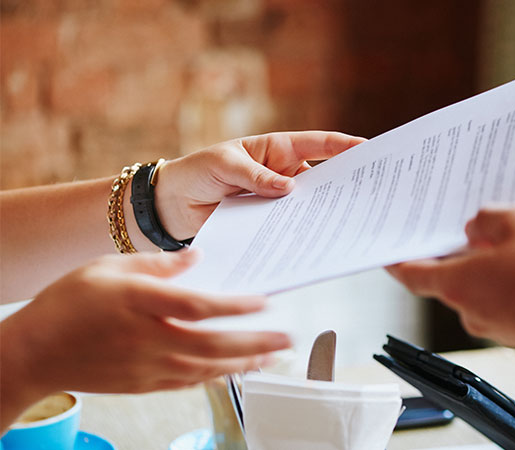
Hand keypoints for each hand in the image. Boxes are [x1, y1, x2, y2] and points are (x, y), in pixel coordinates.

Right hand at [0, 250, 289, 425]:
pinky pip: (189, 382)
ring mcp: (147, 367)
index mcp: (140, 303)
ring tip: (274, 357)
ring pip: (207, 368)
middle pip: (214, 344)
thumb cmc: (67, 304)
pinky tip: (235, 369)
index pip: (199, 307)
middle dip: (257, 343)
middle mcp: (149, 339)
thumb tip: (197, 258)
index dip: (236, 306)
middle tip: (289, 339)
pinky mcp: (144, 385)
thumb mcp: (108, 267)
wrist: (33, 353)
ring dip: (245, 363)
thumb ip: (156, 263)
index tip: (266, 301)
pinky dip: (217, 376)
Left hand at [154, 131, 365, 239]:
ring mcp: (277, 201)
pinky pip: (288, 227)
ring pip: (309, 206)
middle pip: (322, 178)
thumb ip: (256, 177)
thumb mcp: (224, 165)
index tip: (370, 149)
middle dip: (345, 183)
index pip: (317, 144)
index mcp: (277, 150)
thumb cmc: (197, 172)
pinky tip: (314, 241)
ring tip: (348, 222)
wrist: (171, 204)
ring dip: (325, 213)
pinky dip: (300, 233)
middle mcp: (283, 175)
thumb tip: (289, 189)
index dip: (344, 146)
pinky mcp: (267, 223)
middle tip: (370, 193)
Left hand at [388, 179, 514, 391]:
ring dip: (512, 248)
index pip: (412, 273)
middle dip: (474, 239)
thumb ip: (488, 219)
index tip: (386, 251)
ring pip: (497, 275)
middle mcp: (473, 309)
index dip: (397, 259)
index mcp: (458, 284)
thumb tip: (477, 228)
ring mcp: (501, 322)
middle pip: (460, 269)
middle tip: (483, 214)